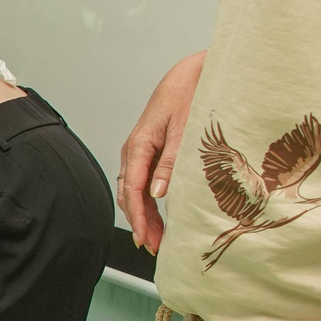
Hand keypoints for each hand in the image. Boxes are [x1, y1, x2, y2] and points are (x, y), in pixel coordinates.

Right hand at [119, 51, 204, 255]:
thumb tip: (158, 193)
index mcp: (139, 145)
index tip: (146, 239)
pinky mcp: (150, 151)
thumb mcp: (183, 129)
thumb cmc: (188, 94)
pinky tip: (157, 214)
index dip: (139, 217)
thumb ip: (170, 162)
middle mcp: (134, 150)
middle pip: (129, 194)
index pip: (132, 189)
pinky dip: (147, 202)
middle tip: (153, 247)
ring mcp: (141, 151)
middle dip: (140, 223)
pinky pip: (142, 181)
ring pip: (134, 190)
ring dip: (143, 215)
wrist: (191, 73)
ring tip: (156, 237)